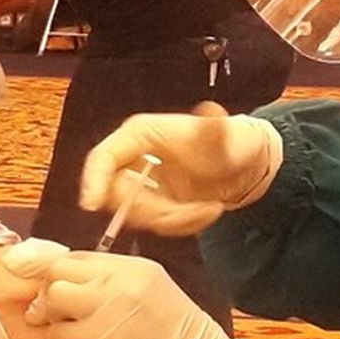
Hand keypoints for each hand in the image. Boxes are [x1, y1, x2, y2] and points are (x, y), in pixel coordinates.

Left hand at [37, 252, 282, 338]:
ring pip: (53, 296)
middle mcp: (118, 279)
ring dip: (50, 312)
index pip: (79, 255)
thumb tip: (76, 282)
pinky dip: (58, 338)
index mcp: (133, 265)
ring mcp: (106, 307)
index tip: (54, 283)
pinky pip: (57, 332)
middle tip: (53, 307)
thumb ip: (117, 280)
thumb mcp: (152, 288)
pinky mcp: (97, 338)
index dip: (61, 270)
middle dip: (50, 287)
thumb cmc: (178, 332)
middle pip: (60, 269)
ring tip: (62, 324)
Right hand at [79, 111, 282, 235]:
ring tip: (207, 209)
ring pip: (136, 214)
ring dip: (171, 220)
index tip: (92, 205)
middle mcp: (136, 157)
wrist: (247, 164)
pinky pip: (153, 224)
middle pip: (117, 193)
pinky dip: (178, 225)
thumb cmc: (233, 141)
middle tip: (186, 212)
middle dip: (150, 210)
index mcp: (141, 134)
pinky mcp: (154, 202)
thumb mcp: (227, 137)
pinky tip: (203, 212)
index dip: (94, 181)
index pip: (103, 157)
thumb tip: (210, 113)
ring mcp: (143, 181)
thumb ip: (215, 132)